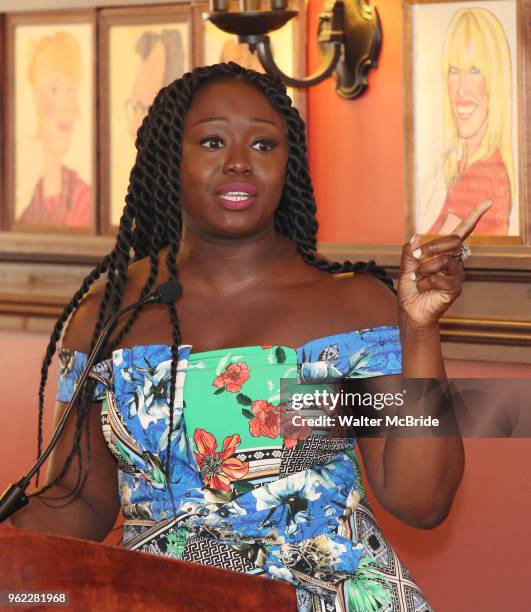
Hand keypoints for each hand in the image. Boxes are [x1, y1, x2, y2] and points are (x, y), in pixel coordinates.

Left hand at [398, 201, 491, 329]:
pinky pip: (438, 278)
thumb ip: (410, 250)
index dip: (474, 216)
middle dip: (431, 246)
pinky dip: (423, 282)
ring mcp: (457, 275)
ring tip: (416, 278)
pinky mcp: (455, 289)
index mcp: (445, 252)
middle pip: (453, 241)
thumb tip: (417, 235)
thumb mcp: (406, 265)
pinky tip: (421, 288)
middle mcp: (455, 261)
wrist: (410, 310)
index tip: (488, 202)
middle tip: (415, 257)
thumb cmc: (410, 287)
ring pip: (443, 260)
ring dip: (423, 269)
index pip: (463, 232)